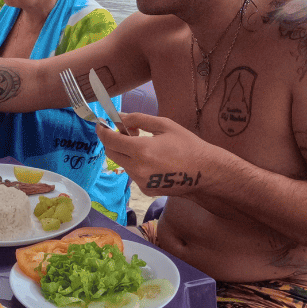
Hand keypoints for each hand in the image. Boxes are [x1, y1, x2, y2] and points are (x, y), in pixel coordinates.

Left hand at [96, 113, 215, 195]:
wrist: (205, 173)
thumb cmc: (188, 145)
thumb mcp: (165, 125)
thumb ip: (139, 120)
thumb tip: (120, 117)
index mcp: (141, 150)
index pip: (110, 140)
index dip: (102, 131)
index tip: (101, 124)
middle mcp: (137, 168)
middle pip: (112, 154)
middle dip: (113, 141)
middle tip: (126, 132)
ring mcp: (140, 182)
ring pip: (123, 164)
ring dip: (126, 153)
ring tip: (145, 146)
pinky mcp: (145, 190)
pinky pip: (133, 174)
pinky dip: (136, 164)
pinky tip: (153, 160)